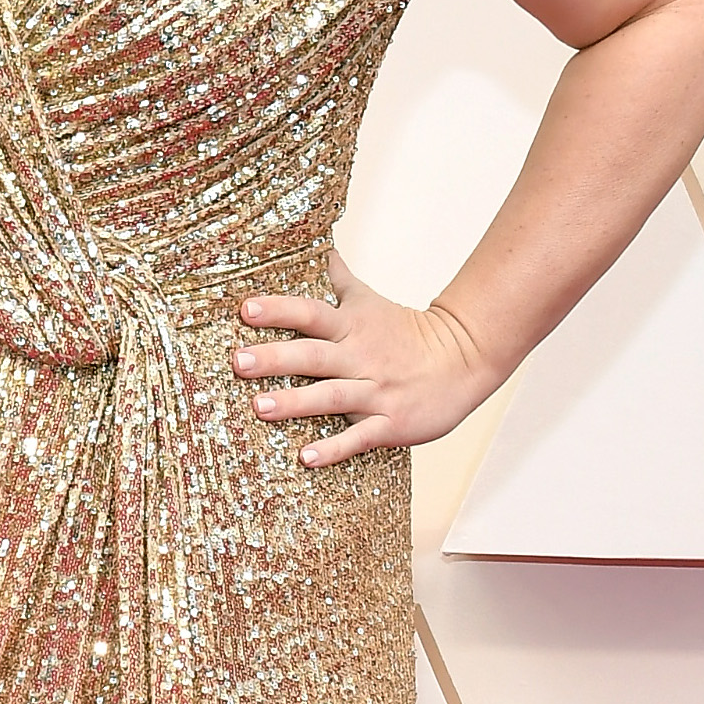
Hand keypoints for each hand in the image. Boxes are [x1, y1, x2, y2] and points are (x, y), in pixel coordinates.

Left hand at [233, 262, 500, 463]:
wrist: (464, 359)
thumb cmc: (408, 333)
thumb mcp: (370, 302)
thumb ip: (340, 279)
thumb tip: (319, 245)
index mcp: (353, 327)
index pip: (311, 313)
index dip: (280, 310)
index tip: (246, 309)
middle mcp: (361, 357)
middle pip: (314, 355)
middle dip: (276, 358)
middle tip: (238, 361)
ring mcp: (376, 392)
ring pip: (332, 397)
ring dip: (296, 403)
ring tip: (259, 407)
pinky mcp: (390, 423)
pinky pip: (360, 438)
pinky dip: (334, 449)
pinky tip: (306, 458)